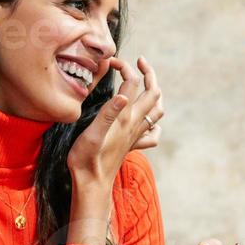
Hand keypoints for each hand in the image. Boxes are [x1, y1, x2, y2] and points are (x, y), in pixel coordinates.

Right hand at [67, 56, 163, 187]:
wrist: (92, 183)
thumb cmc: (87, 158)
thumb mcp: (92, 133)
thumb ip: (108, 113)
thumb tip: (123, 94)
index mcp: (125, 117)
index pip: (132, 82)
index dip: (124, 67)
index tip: (111, 62)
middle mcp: (135, 124)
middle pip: (154, 92)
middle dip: (149, 73)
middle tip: (139, 61)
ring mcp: (136, 134)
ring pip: (158, 110)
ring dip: (155, 93)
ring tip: (146, 83)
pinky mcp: (133, 144)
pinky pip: (153, 133)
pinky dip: (154, 122)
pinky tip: (147, 120)